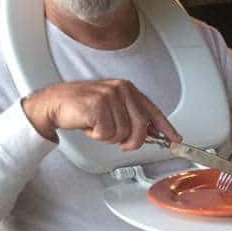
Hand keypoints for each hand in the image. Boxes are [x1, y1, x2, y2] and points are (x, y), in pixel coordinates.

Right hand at [21, 79, 180, 149]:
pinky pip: (106, 134)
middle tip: (117, 140)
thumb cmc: (82, 107)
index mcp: (128, 89)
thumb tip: (149, 134)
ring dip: (107, 137)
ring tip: (96, 125)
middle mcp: (121, 89)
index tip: (175, 139)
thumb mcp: (112, 109)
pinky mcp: (97, 105)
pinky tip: (88, 125)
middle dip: (130, 141)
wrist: (55, 103)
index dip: (166, 127)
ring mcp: (109, 96)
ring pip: (122, 134)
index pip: (152, 111)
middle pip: (140, 127)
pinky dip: (96, 136)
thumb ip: (131, 119)